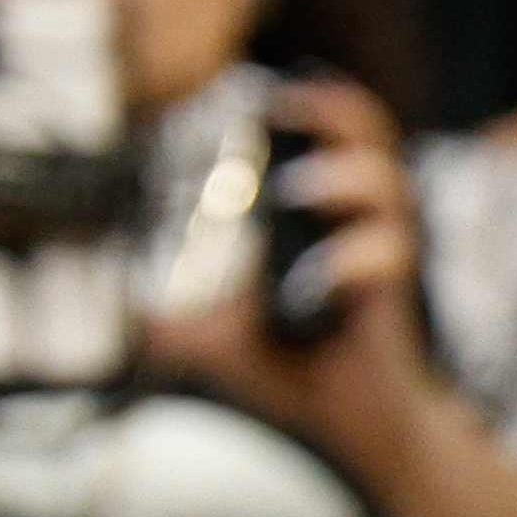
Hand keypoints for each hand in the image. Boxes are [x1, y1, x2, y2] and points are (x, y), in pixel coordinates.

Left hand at [142, 75, 435, 462]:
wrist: (361, 431)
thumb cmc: (298, 369)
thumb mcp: (222, 334)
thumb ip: (178, 312)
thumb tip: (117, 308)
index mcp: (325, 219)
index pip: (327, 135)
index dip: (302, 101)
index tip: (250, 86)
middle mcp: (361, 228)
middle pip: (370, 140)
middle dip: (333, 108)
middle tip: (283, 102)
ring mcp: (385, 262)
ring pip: (392, 189)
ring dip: (348, 178)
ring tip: (300, 188)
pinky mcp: (400, 305)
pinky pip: (393, 260)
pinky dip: (360, 256)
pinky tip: (325, 272)